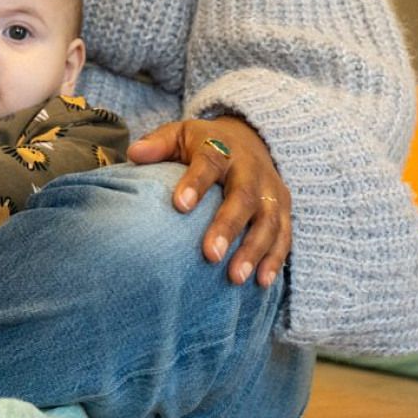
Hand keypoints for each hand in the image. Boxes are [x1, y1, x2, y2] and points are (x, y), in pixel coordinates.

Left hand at [127, 116, 290, 286]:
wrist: (247, 140)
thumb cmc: (201, 144)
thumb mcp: (179, 135)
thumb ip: (158, 144)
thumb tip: (133, 154)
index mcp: (222, 149)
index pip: (209, 163)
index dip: (196, 183)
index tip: (179, 205)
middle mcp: (251, 170)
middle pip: (243, 197)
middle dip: (228, 226)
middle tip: (210, 255)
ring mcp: (271, 191)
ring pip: (268, 221)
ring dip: (254, 251)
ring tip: (235, 277)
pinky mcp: (283, 210)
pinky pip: (284, 236)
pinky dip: (275, 259)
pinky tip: (261, 282)